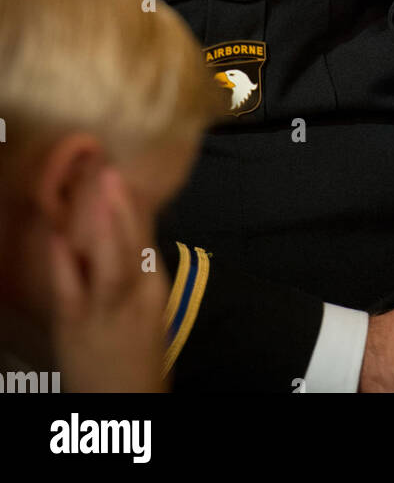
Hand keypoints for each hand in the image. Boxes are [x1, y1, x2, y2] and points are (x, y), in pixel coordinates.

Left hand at [49, 165, 169, 392]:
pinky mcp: (76, 327)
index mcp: (154, 290)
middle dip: (122, 208)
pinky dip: (64, 262)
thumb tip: (125, 234)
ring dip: (104, 226)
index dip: (134, 208)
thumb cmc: (137, 355)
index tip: (123, 177)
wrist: (124, 404)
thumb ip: (136, 274)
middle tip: (112, 172)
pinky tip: (57, 238)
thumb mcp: (148, 311)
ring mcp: (105, 311)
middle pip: (133, 244)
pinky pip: (71, 289)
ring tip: (97, 193)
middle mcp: (136, 297)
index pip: (147, 241)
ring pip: (110, 262)